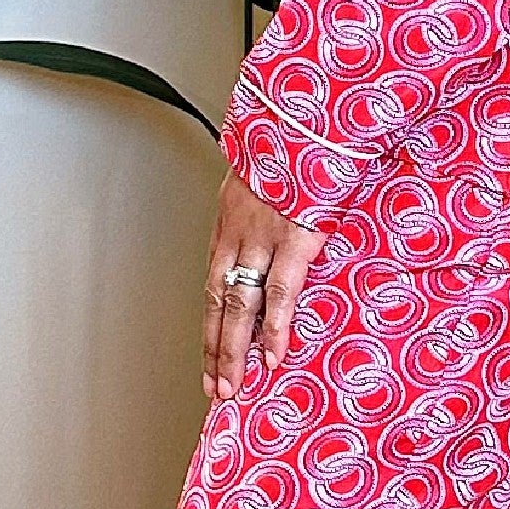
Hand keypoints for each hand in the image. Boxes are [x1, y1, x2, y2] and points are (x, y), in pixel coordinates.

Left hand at [201, 166, 325, 404]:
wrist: (300, 119)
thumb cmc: (287, 145)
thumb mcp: (262, 177)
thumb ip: (263, 208)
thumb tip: (276, 226)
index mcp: (229, 225)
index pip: (213, 287)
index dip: (210, 327)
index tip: (209, 359)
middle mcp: (237, 238)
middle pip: (218, 305)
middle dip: (215, 351)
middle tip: (215, 388)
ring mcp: (263, 241)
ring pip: (240, 306)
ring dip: (234, 351)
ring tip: (234, 385)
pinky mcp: (294, 239)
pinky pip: (280, 292)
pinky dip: (274, 327)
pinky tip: (272, 355)